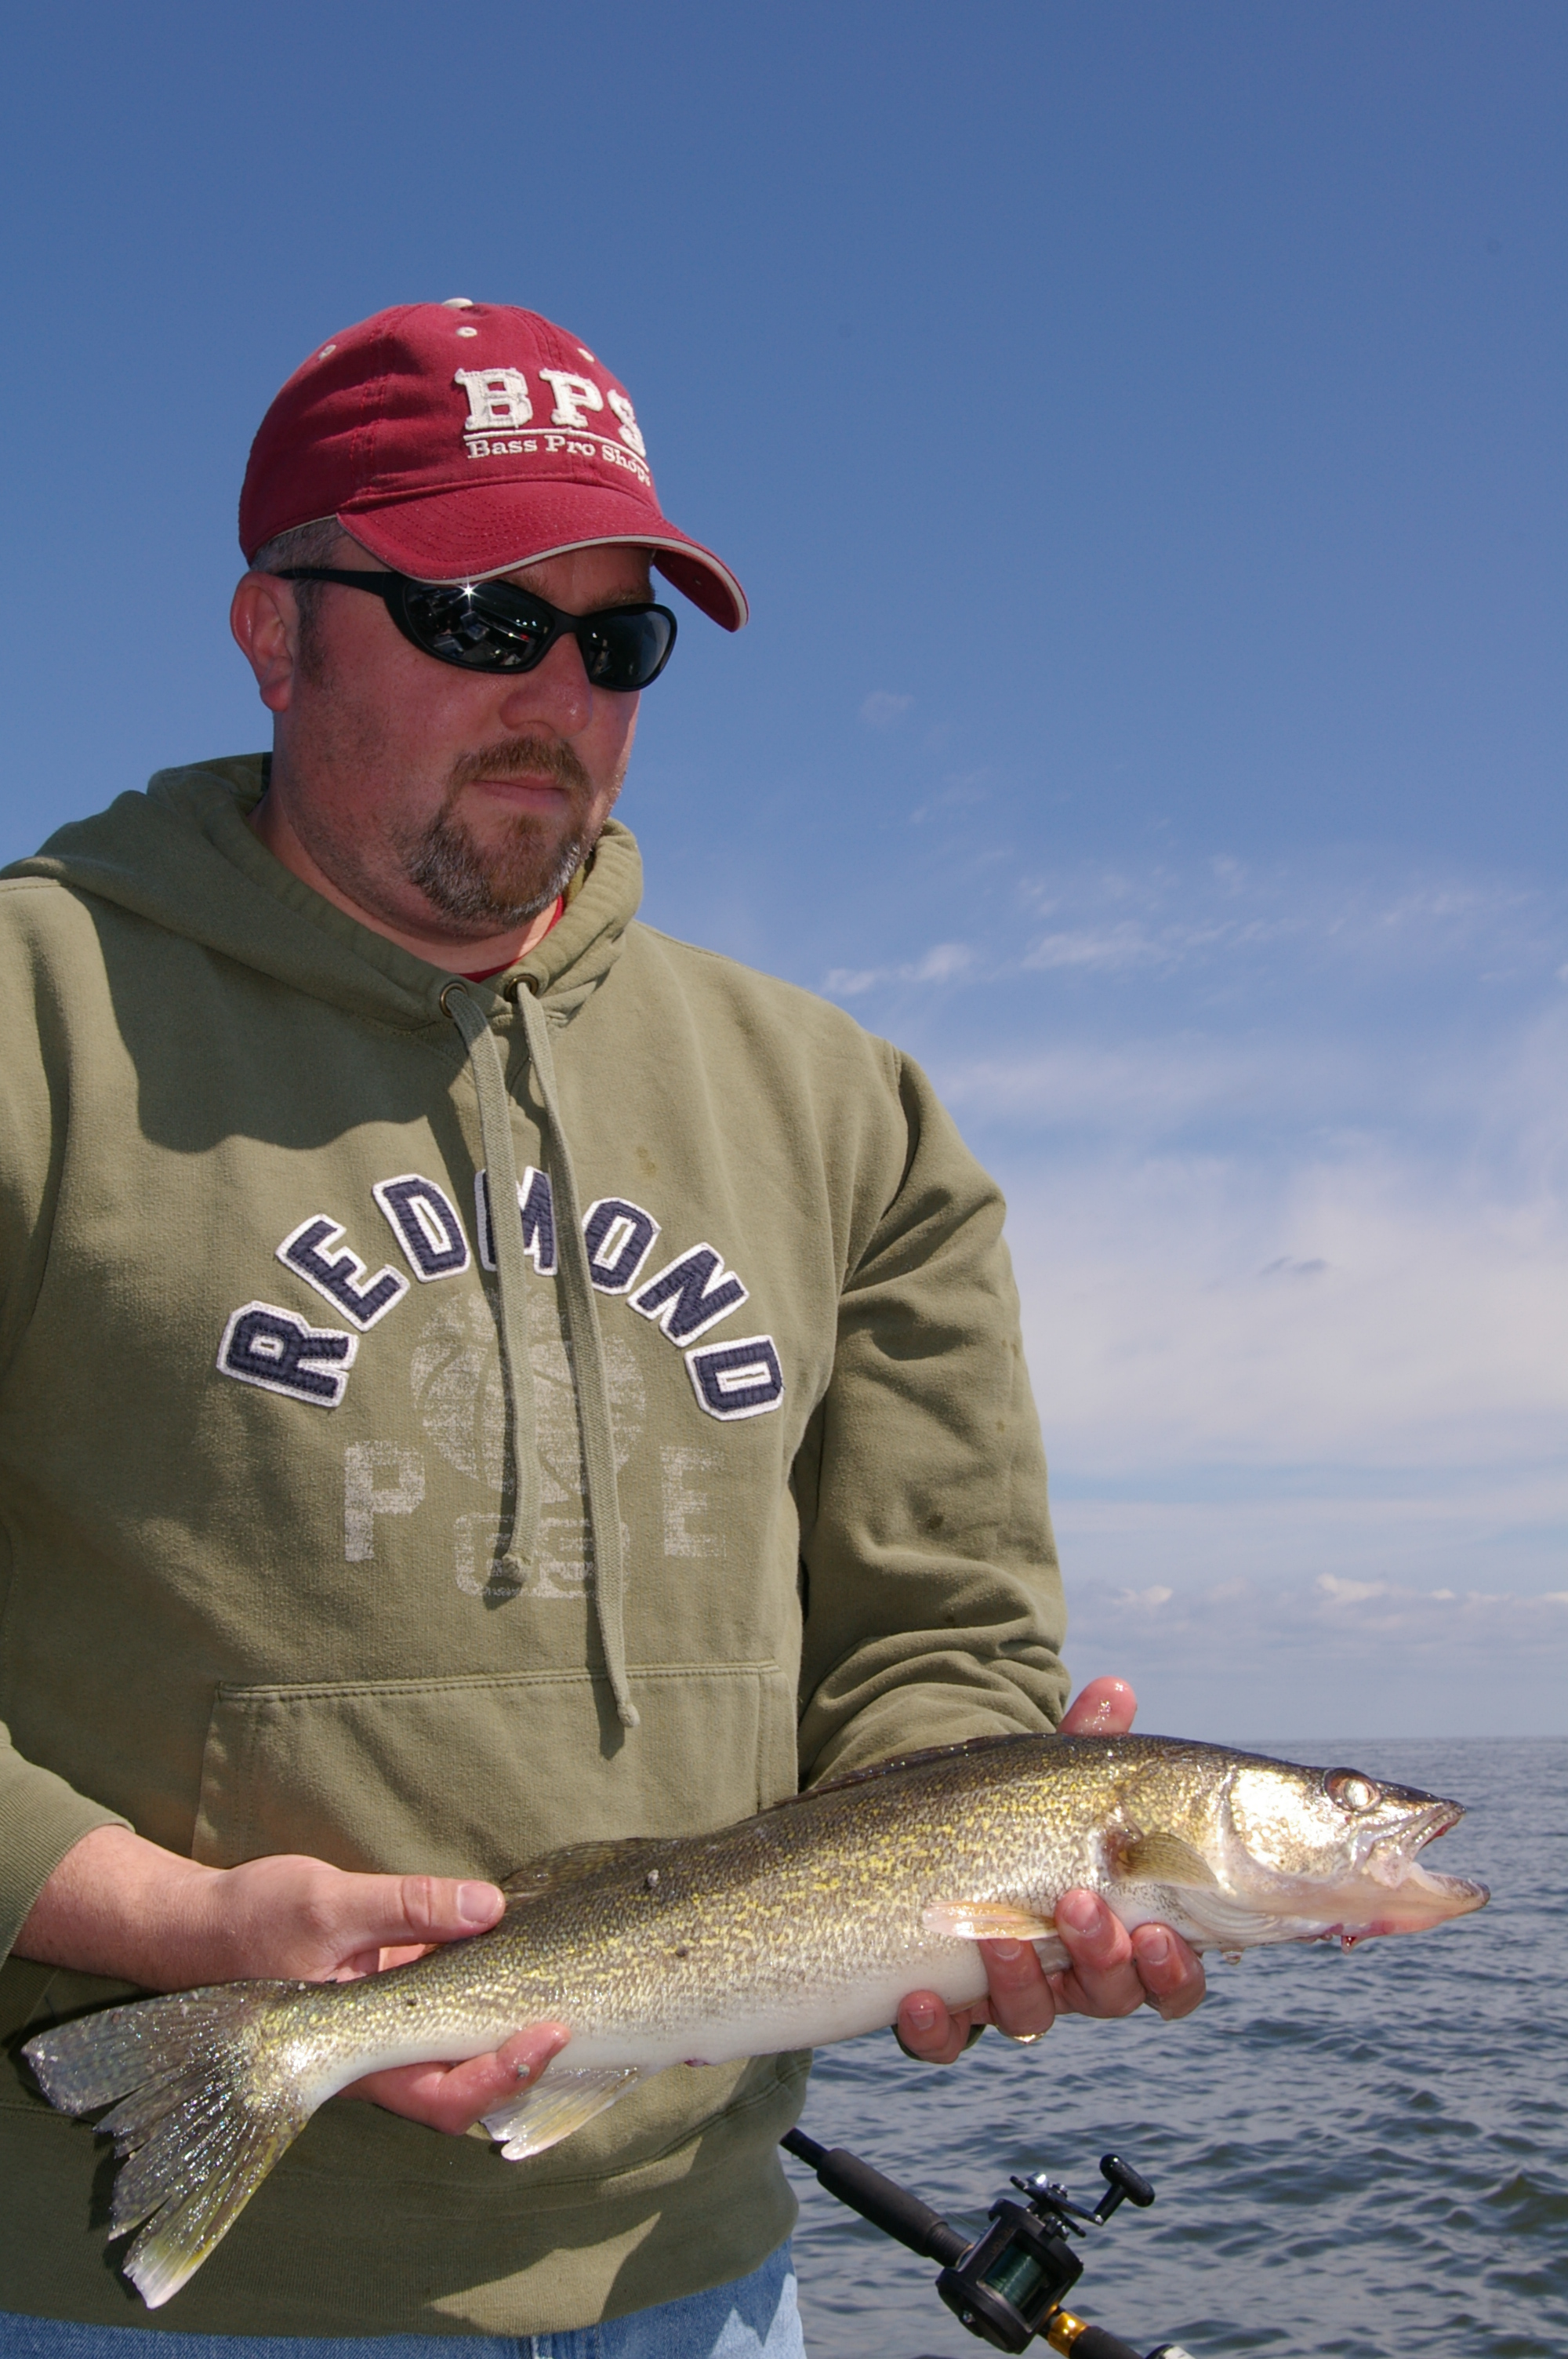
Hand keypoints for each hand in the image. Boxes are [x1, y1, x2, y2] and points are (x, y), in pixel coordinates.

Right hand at [17, 1825, 566, 2135]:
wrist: (192, 1928)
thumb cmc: (251, 1921)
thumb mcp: (331, 1902)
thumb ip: (410, 1906)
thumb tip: (489, 1907)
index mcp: (360, 2056)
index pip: (444, 2097)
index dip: (504, 2075)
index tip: (551, 2032)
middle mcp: (376, 2058)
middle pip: (462, 2088)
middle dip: (521, 2059)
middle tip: (573, 2008)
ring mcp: (379, 2033)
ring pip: (455, 2052)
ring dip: (504, 2027)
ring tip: (555, 1983)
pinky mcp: (381, 2002)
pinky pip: (439, 2013)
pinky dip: (478, 1992)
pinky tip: (507, 1949)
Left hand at [894, 1677, 1205, 2063]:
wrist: (923, 1843)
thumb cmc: (1013, 1817)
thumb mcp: (1049, 1780)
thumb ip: (1088, 1746)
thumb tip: (1114, 1689)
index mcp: (1119, 1927)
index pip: (1169, 1973)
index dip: (1173, 1968)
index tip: (1160, 1932)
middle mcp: (1070, 1973)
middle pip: (1109, 1997)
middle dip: (1101, 1960)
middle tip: (1080, 1907)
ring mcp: (1004, 1994)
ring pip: (1029, 2017)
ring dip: (1020, 1982)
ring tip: (998, 1935)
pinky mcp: (941, 2009)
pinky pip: (941, 2042)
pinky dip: (934, 2030)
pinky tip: (918, 1999)